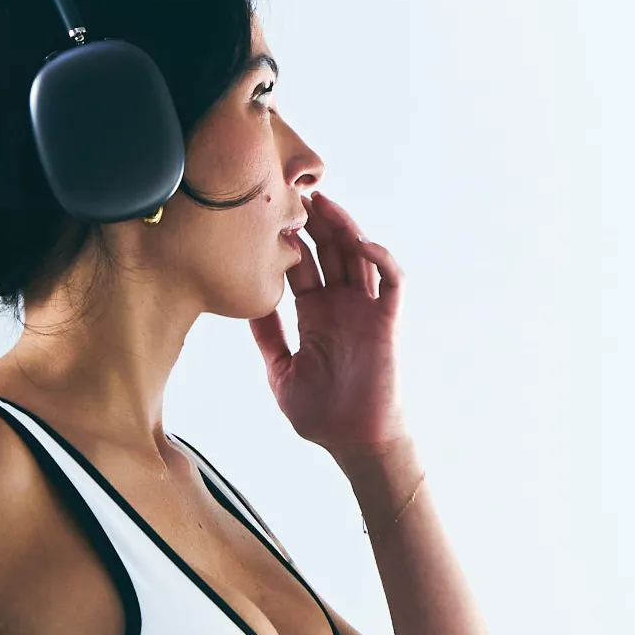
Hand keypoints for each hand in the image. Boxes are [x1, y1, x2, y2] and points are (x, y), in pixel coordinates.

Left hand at [250, 189, 407, 463]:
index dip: (289, 243)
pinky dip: (380, 258)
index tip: (268, 220)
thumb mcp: (280, 370)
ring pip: (359, 256)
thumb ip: (266, 337)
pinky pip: (391, 280)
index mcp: (315, 314)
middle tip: (296, 194)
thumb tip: (243, 307)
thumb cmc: (320, 414)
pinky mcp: (388, 320)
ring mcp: (366, 310)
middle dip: (315, 223)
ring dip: (344, 228)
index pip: (303, 266)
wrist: (354, 440)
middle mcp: (341, 305)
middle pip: (330, 251)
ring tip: (324, 204)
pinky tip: (359, 244)